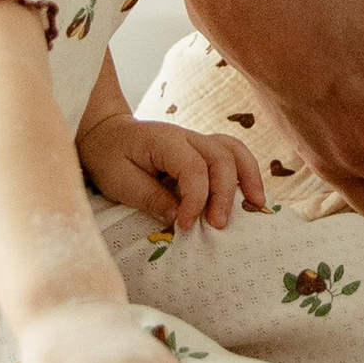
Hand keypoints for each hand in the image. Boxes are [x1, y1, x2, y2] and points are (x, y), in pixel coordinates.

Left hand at [84, 114, 264, 228]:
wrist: (106, 135)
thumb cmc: (110, 158)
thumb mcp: (119, 182)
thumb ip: (151, 198)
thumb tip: (180, 218)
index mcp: (165, 140)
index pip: (193, 168)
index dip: (195, 199)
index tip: (187, 226)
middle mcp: (187, 136)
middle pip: (221, 158)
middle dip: (225, 194)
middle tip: (218, 226)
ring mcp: (198, 141)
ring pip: (234, 151)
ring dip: (249, 178)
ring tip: (257, 207)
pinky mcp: (203, 151)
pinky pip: (233, 156)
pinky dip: (246, 174)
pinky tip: (252, 197)